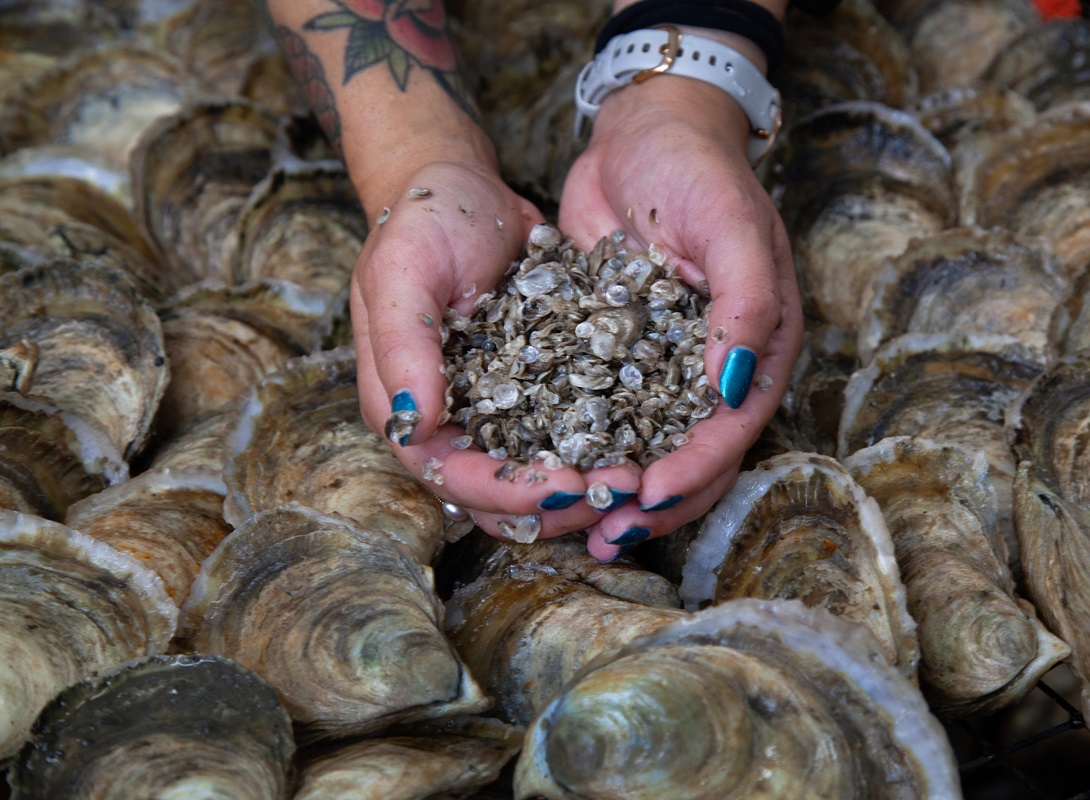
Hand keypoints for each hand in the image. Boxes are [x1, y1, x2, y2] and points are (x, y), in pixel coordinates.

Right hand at [351, 160, 638, 538]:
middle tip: (620, 490)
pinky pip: (562, 436)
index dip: (506, 492)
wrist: (464, 186)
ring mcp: (489, 409)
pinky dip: (595, 450)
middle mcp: (445, 420)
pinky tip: (641, 446)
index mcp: (402, 405)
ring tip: (638, 477)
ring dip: (582, 485)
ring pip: (532, 478)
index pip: (449, 475)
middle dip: (556, 503)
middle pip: (494, 494)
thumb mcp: (403, 272)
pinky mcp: (529, 390)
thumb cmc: (424, 222)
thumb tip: (416, 421)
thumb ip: (403, 347)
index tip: (567, 486)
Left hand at [558, 74, 804, 559]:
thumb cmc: (699, 173)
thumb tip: (732, 387)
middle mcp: (714, 370)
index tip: (649, 493)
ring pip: (646, 448)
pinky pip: (603, 414)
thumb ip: (744, 305)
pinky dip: (583, 449)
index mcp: (758, 349)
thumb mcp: (733, 228)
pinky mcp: (616, 355)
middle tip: (606, 536)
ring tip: (576, 529)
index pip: (732, 429)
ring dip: (615, 491)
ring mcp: (663, 367)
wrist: (644, 132)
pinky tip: (548, 475)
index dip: (695, 469)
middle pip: (691, 457)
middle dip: (653, 502)